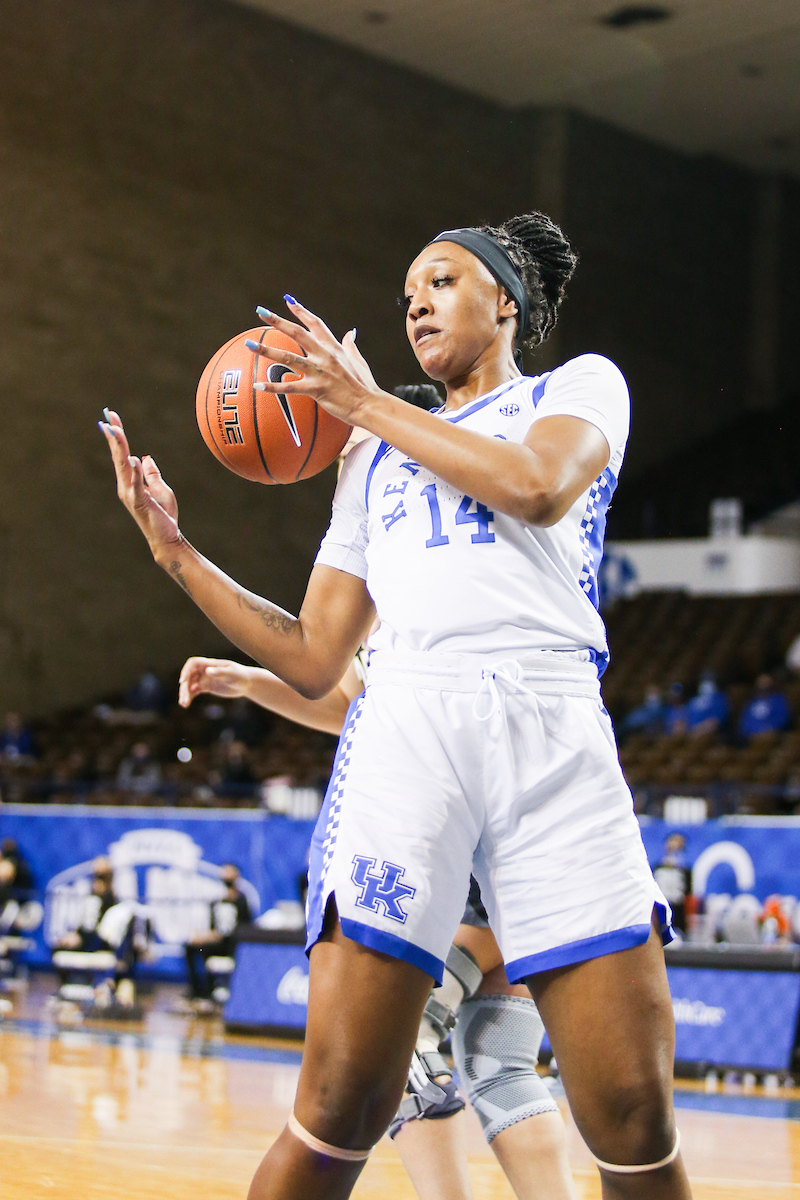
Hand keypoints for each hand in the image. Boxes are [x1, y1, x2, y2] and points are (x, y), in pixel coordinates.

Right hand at [100, 410, 181, 557]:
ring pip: (123, 466)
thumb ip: (152, 474)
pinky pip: (137, 485)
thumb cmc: (164, 515)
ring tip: (114, 430)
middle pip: (119, 456)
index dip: (117, 436)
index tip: (111, 417)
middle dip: (114, 436)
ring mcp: (131, 494)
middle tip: (108, 416)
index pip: (122, 454)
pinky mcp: (141, 503)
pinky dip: (135, 472)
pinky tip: (133, 459)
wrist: (167, 538)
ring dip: (119, 447)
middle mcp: (126, 486)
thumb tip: (145, 458)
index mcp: (130, 481)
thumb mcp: (161, 489)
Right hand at [178, 657, 251, 706]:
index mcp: (210, 663)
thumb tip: (207, 671)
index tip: (182, 682)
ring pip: (190, 685)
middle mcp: (205, 670)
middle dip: (185, 687)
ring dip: (185, 693)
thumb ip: (219, 672)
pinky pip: (194, 691)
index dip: (185, 671)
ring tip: (183, 704)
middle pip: (189, 676)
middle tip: (183, 700)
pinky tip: (186, 704)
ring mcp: (205, 679)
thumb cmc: (240, 675)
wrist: (247, 683)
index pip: (193, 663)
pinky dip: (189, 697)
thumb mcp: (231, 673)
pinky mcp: (206, 687)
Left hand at [247, 299, 383, 426]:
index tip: (287, 300)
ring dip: (266, 350)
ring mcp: (320, 372)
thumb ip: (351, 345)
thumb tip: (351, 332)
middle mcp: (325, 355)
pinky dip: (273, 386)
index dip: (301, 311)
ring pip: (288, 358)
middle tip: (260, 312)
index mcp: (334, 347)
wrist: (368, 405)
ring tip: (249, 344)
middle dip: (277, 321)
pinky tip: (257, 385)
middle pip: (297, 333)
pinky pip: (290, 387)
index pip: (315, 323)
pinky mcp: (316, 389)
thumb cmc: (364, 385)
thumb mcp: (358, 361)